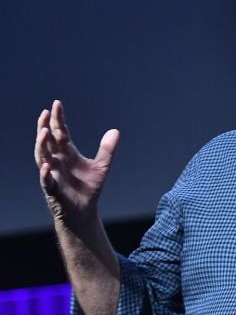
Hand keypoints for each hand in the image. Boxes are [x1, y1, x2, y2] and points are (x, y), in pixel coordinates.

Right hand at [35, 100, 119, 229]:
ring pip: (42, 158)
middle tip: (45, 112)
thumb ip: (107, 150)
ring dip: (41, 146)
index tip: (56, 104)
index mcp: (67, 153)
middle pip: (47, 141)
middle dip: (45, 127)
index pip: (60, 133)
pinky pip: (46, 182)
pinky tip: (46, 167)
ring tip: (44, 133)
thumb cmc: (88, 187)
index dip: (58, 119)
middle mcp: (56, 161)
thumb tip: (115, 131)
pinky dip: (45, 175)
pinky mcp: (53, 191)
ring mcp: (52, 175)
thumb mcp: (102, 166)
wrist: (83, 210)